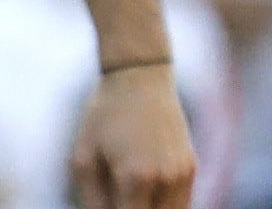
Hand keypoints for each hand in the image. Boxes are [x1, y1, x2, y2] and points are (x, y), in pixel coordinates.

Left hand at [70, 63, 195, 208]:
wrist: (139, 79)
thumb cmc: (103, 116)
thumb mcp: (83, 155)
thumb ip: (92, 199)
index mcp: (135, 177)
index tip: (106, 207)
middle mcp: (165, 179)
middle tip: (116, 199)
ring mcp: (183, 175)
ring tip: (127, 194)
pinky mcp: (192, 169)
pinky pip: (181, 203)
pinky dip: (164, 205)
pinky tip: (143, 193)